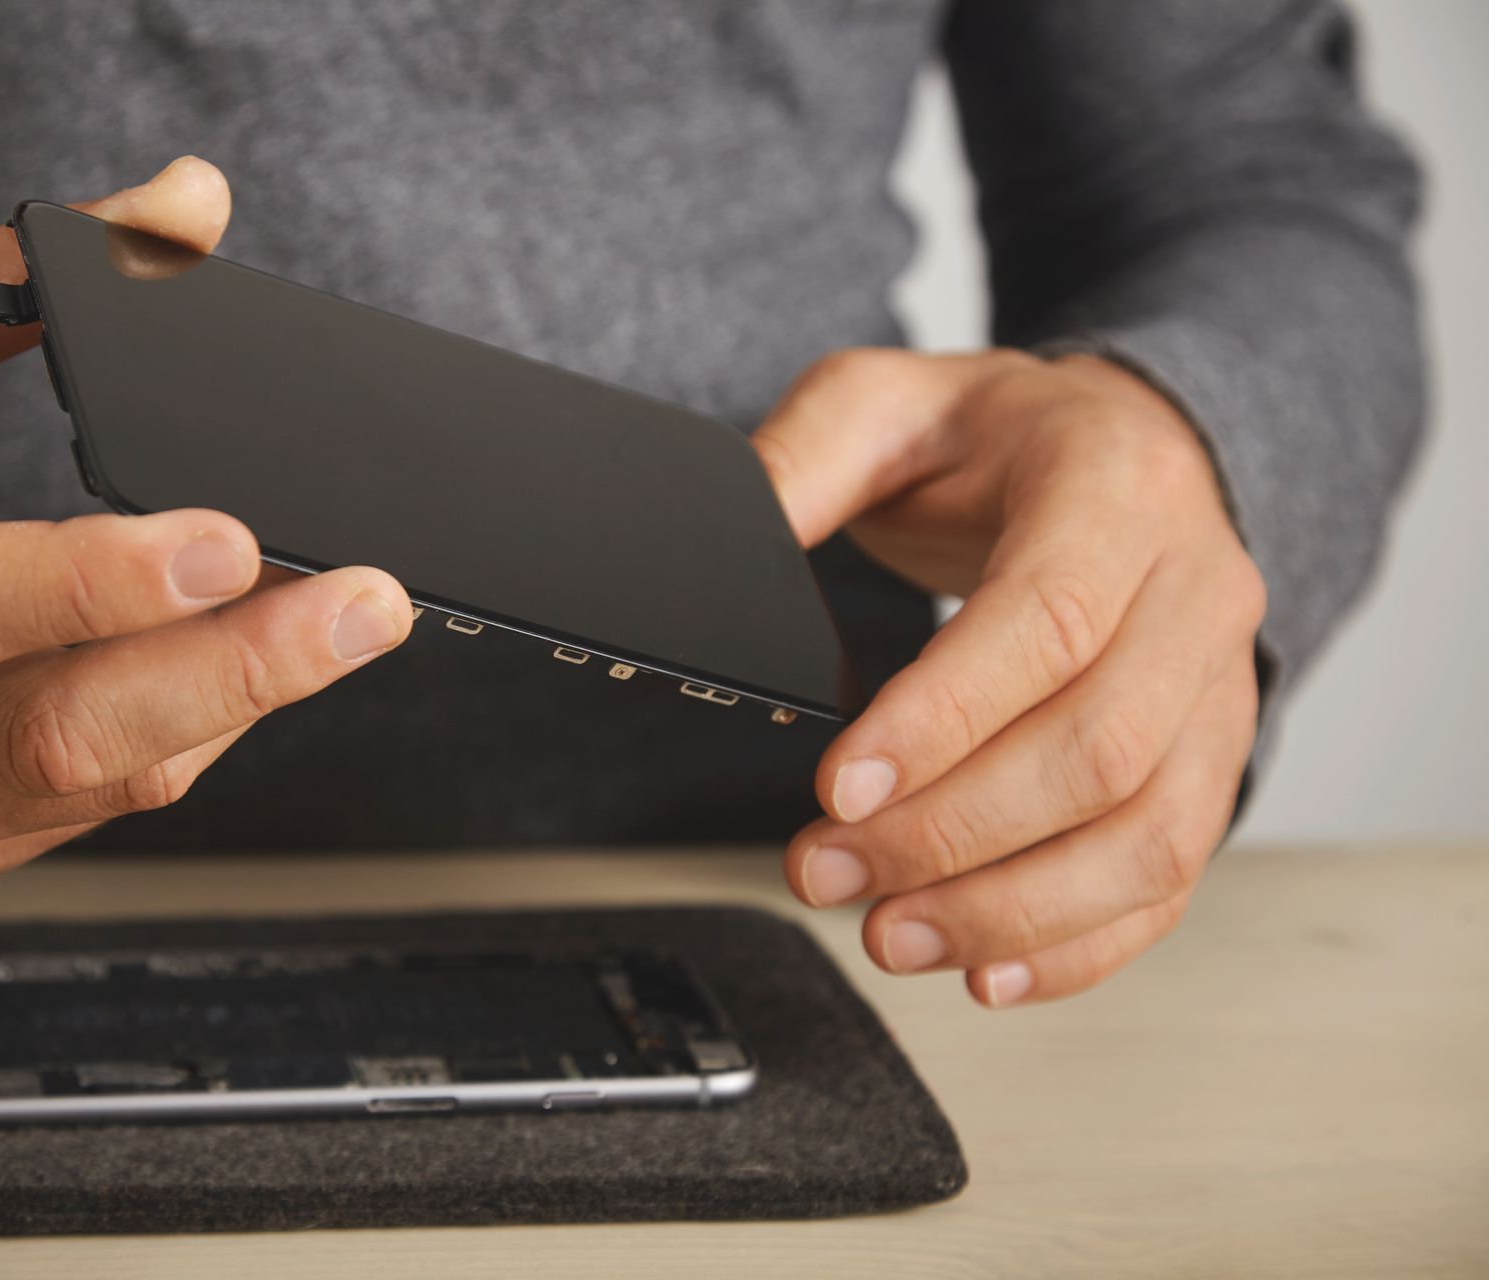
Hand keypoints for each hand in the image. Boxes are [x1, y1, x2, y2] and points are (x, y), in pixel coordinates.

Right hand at [0, 157, 411, 886]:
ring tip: (343, 625)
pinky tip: (243, 672)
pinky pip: (99, 806)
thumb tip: (189, 207)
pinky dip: (195, 735)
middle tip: (365, 605)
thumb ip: (23, 276)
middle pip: (49, 728)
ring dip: (241, 704)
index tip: (232, 539)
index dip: (91, 585)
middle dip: (234, 670)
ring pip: (96, 783)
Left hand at [754, 349, 1264, 1005]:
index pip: (1048, 620)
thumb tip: (724, 540)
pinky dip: (1080, 943)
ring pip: (1150, 835)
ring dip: (1012, 909)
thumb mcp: (886, 405)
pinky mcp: (1213, 761)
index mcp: (1117, 488)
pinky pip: (1171, 879)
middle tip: (827, 868)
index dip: (945, 720)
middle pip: (1099, 747)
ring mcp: (1218, 687)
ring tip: (888, 933)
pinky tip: (985, 968)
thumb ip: (802, 463)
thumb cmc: (998, 438)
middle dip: (951, 832)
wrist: (1119, 449)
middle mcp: (1194, 591)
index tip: (840, 787)